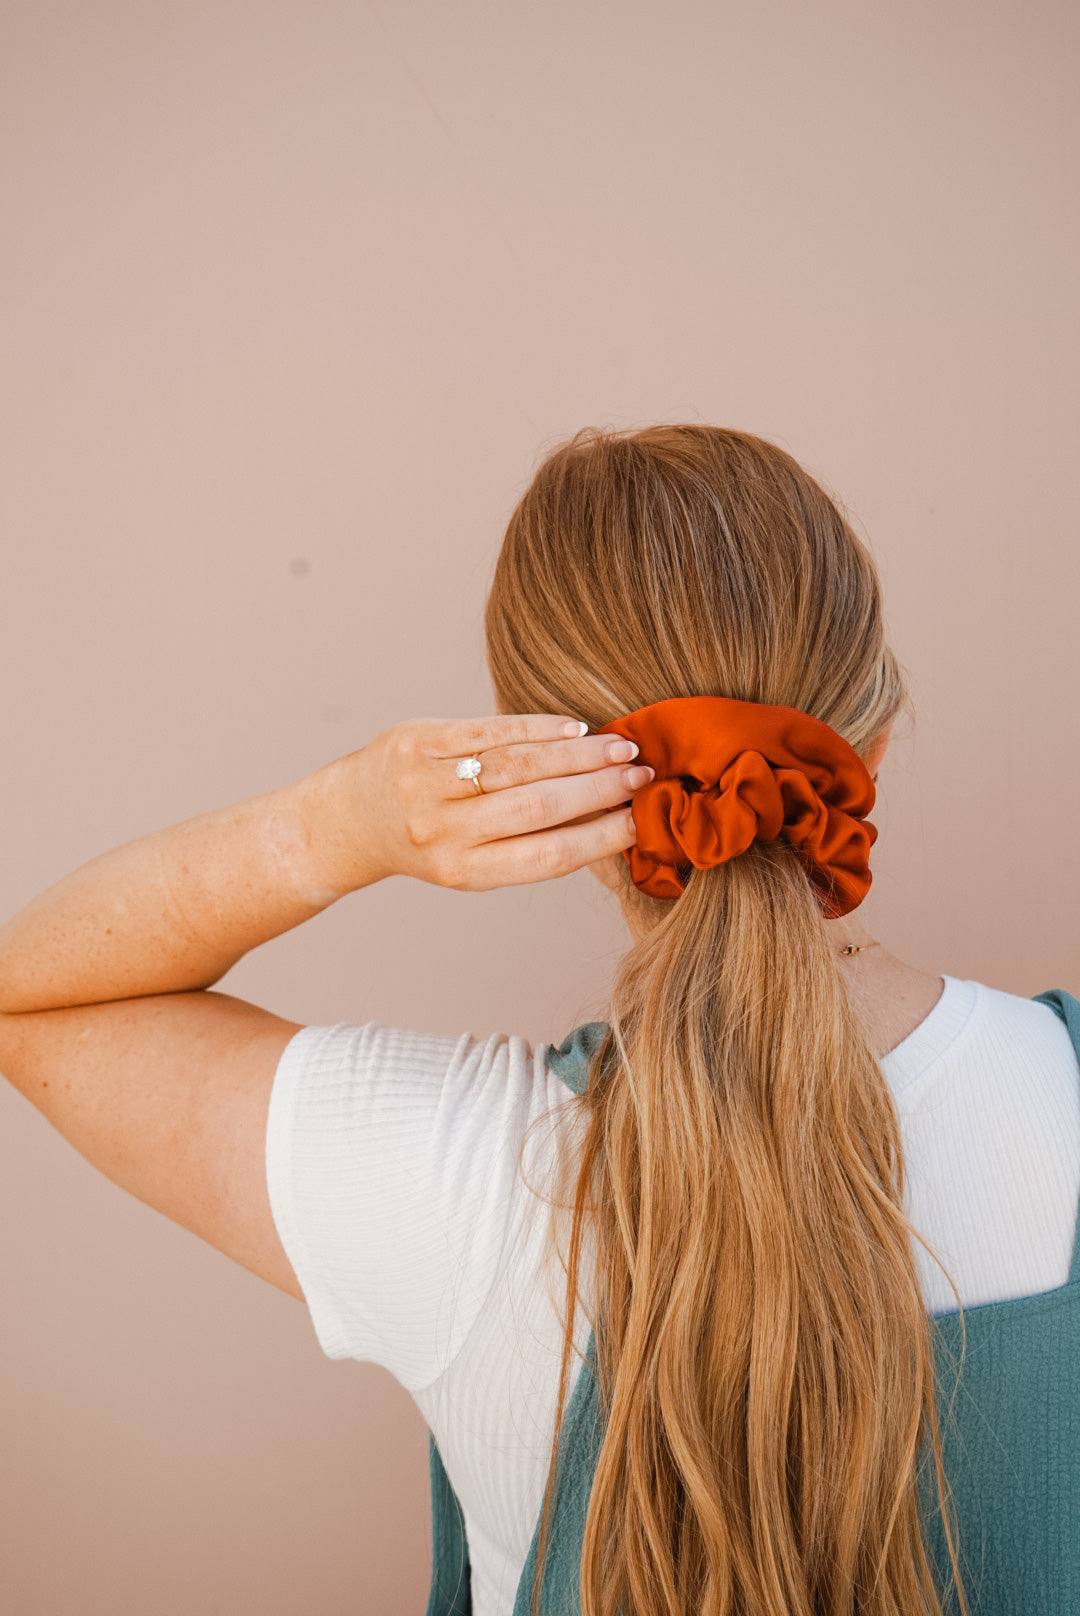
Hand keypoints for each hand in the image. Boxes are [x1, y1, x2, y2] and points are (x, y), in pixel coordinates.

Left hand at [314, 712, 654, 893]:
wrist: (351, 820)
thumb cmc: (429, 842)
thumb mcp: (472, 862)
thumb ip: (529, 844)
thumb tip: (614, 819)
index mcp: (464, 872)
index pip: (548, 857)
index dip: (602, 837)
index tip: (643, 819)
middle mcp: (443, 833)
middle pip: (538, 807)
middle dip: (599, 790)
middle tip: (643, 776)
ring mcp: (425, 785)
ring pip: (518, 765)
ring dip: (579, 755)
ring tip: (621, 749)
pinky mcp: (415, 742)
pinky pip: (487, 731)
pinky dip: (537, 727)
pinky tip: (574, 728)